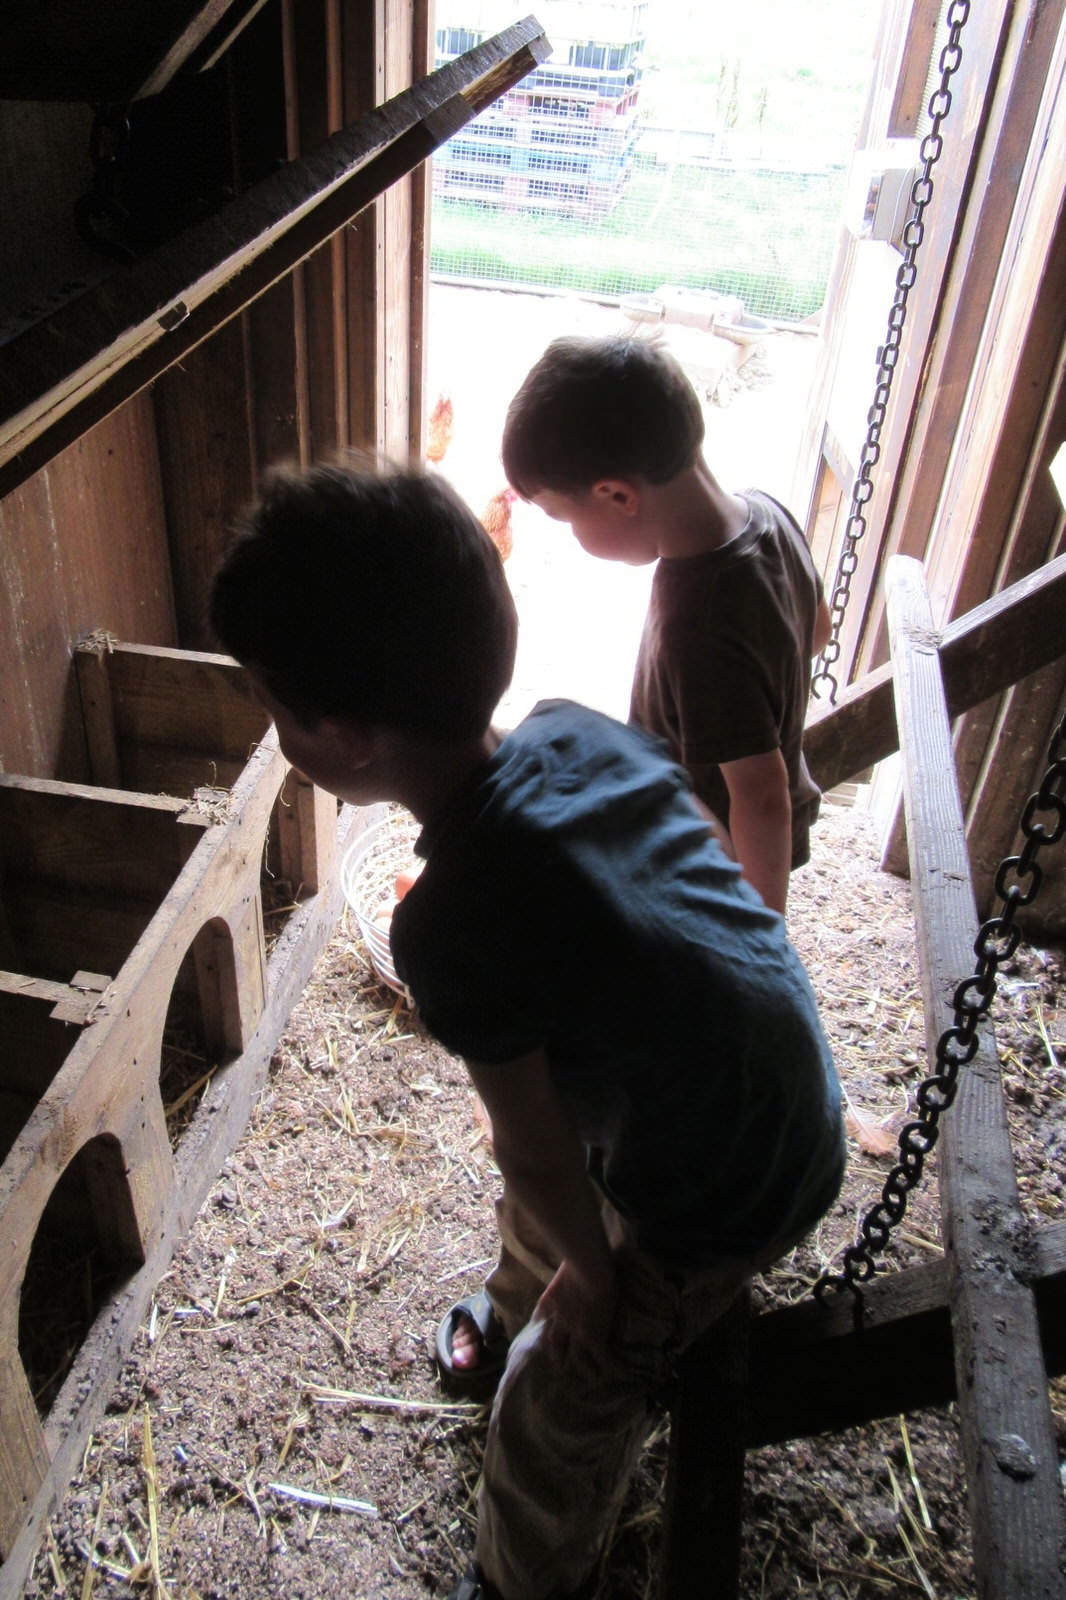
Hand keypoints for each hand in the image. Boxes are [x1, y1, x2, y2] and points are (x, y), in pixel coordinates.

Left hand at [533, 1256, 617, 1376]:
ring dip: (585, 1368)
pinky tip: (617, 1371)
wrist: (588, 1268)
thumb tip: (564, 1275)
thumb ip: (560, 1278)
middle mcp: (559, 1322)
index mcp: (549, 1302)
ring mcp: (575, 1332)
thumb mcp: (562, 1269)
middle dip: (557, 1356)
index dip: (543, 1326)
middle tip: (560, 1367)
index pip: (542, 1317)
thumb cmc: (577, 1261)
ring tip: (592, 1376)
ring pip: (577, 1357)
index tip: (545, 1331)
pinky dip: (607, 1365)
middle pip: (554, 1344)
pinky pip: (601, 1356)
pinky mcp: (593, 1337)